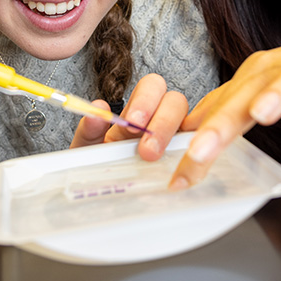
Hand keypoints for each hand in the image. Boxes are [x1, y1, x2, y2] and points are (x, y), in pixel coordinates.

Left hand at [69, 73, 188, 160]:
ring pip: (188, 125)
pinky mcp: (184, 160)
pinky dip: (187, 155)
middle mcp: (160, 119)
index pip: (152, 86)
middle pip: (175, 101)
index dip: (146, 100)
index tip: (132, 123)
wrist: (101, 194)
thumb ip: (89, 130)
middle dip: (162, 120)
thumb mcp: (88, 149)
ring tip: (152, 158)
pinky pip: (192, 151)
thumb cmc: (98, 166)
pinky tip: (174, 168)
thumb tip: (96, 111)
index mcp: (138, 111)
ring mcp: (176, 139)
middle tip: (146, 148)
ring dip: (172, 139)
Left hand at [167, 17, 280, 189]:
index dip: (198, 141)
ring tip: (261, 115)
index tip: (179, 176)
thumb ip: (228, 109)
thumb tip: (183, 129)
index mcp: (259, 74)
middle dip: (225, 121)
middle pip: (252, 90)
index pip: (222, 108)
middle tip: (200, 149)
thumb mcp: (265, 90)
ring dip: (280, 93)